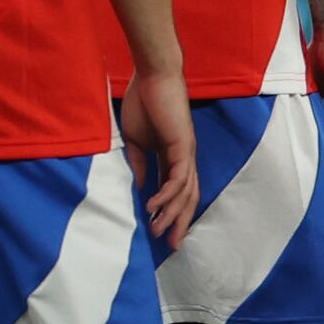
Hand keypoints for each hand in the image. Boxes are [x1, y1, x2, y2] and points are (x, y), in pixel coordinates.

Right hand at [123, 70, 200, 245]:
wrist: (152, 76)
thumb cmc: (143, 103)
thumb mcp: (135, 141)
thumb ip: (139, 164)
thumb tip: (140, 189)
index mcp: (172, 157)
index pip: (177, 192)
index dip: (171, 213)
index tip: (161, 234)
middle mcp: (184, 158)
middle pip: (188, 198)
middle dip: (180, 223)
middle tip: (171, 246)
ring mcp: (186, 153)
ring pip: (185, 192)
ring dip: (171, 214)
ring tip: (157, 231)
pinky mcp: (182, 146)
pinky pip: (178, 177)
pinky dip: (167, 194)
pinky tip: (153, 206)